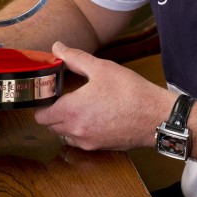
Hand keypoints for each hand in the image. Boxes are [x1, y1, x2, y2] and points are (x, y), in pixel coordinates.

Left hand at [35, 41, 174, 150]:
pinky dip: (82, 130)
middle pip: (51, 126)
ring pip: (65, 135)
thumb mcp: (102, 68)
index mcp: (71, 111)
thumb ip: (75, 58)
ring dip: (67, 122)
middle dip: (54, 112)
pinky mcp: (100, 148)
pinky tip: (97, 116)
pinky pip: (81, 141)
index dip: (43, 103)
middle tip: (67, 95)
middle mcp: (75, 131)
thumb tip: (57, 48)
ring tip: (82, 105)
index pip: (41, 116)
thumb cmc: (129, 91)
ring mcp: (88, 142)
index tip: (51, 92)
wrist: (156, 115)